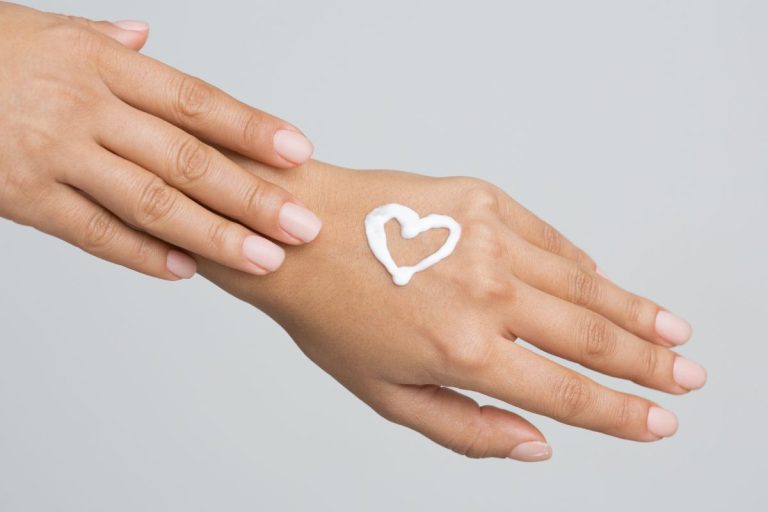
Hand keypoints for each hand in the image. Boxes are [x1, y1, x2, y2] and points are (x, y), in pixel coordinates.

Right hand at [0, 2, 320, 279]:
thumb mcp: (43, 28)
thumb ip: (102, 42)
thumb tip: (144, 37)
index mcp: (100, 63)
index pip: (195, 101)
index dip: (252, 128)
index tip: (299, 153)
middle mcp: (85, 108)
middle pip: (188, 159)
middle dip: (254, 196)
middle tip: (303, 225)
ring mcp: (53, 155)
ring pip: (151, 203)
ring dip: (216, 235)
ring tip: (265, 258)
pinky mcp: (21, 197)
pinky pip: (94, 232)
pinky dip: (144, 254)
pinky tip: (188, 270)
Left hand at [199, 158, 706, 460]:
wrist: (297, 235)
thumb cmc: (333, 316)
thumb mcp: (387, 396)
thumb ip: (466, 429)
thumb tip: (535, 445)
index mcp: (464, 351)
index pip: (568, 392)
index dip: (622, 413)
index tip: (660, 421)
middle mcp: (488, 293)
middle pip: (591, 337)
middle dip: (647, 362)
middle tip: (686, 375)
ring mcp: (490, 239)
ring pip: (584, 284)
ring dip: (633, 311)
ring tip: (670, 329)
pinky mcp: (482, 199)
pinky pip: (550, 239)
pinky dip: (582, 264)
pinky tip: (602, 281)